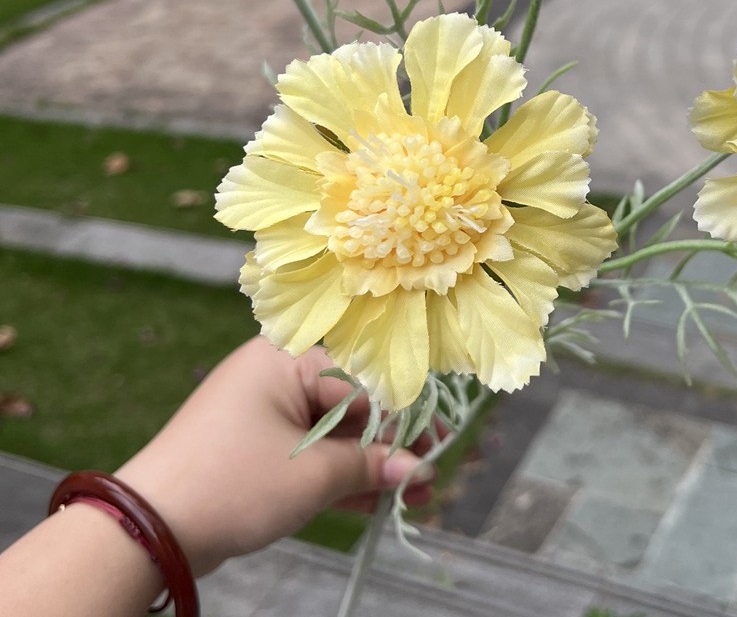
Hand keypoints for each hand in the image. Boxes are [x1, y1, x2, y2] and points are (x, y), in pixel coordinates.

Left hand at [115, 336, 435, 575]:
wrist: (147, 529)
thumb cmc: (232, 483)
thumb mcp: (311, 476)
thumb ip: (371, 466)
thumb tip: (419, 469)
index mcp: (288, 358)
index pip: (364, 377)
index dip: (406, 413)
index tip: (437, 442)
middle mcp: (276, 374)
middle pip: (351, 404)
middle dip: (391, 444)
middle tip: (428, 475)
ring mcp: (263, 412)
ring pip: (332, 432)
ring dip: (370, 464)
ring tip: (412, 495)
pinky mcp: (255, 446)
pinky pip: (308, 452)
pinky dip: (338, 475)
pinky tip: (375, 498)